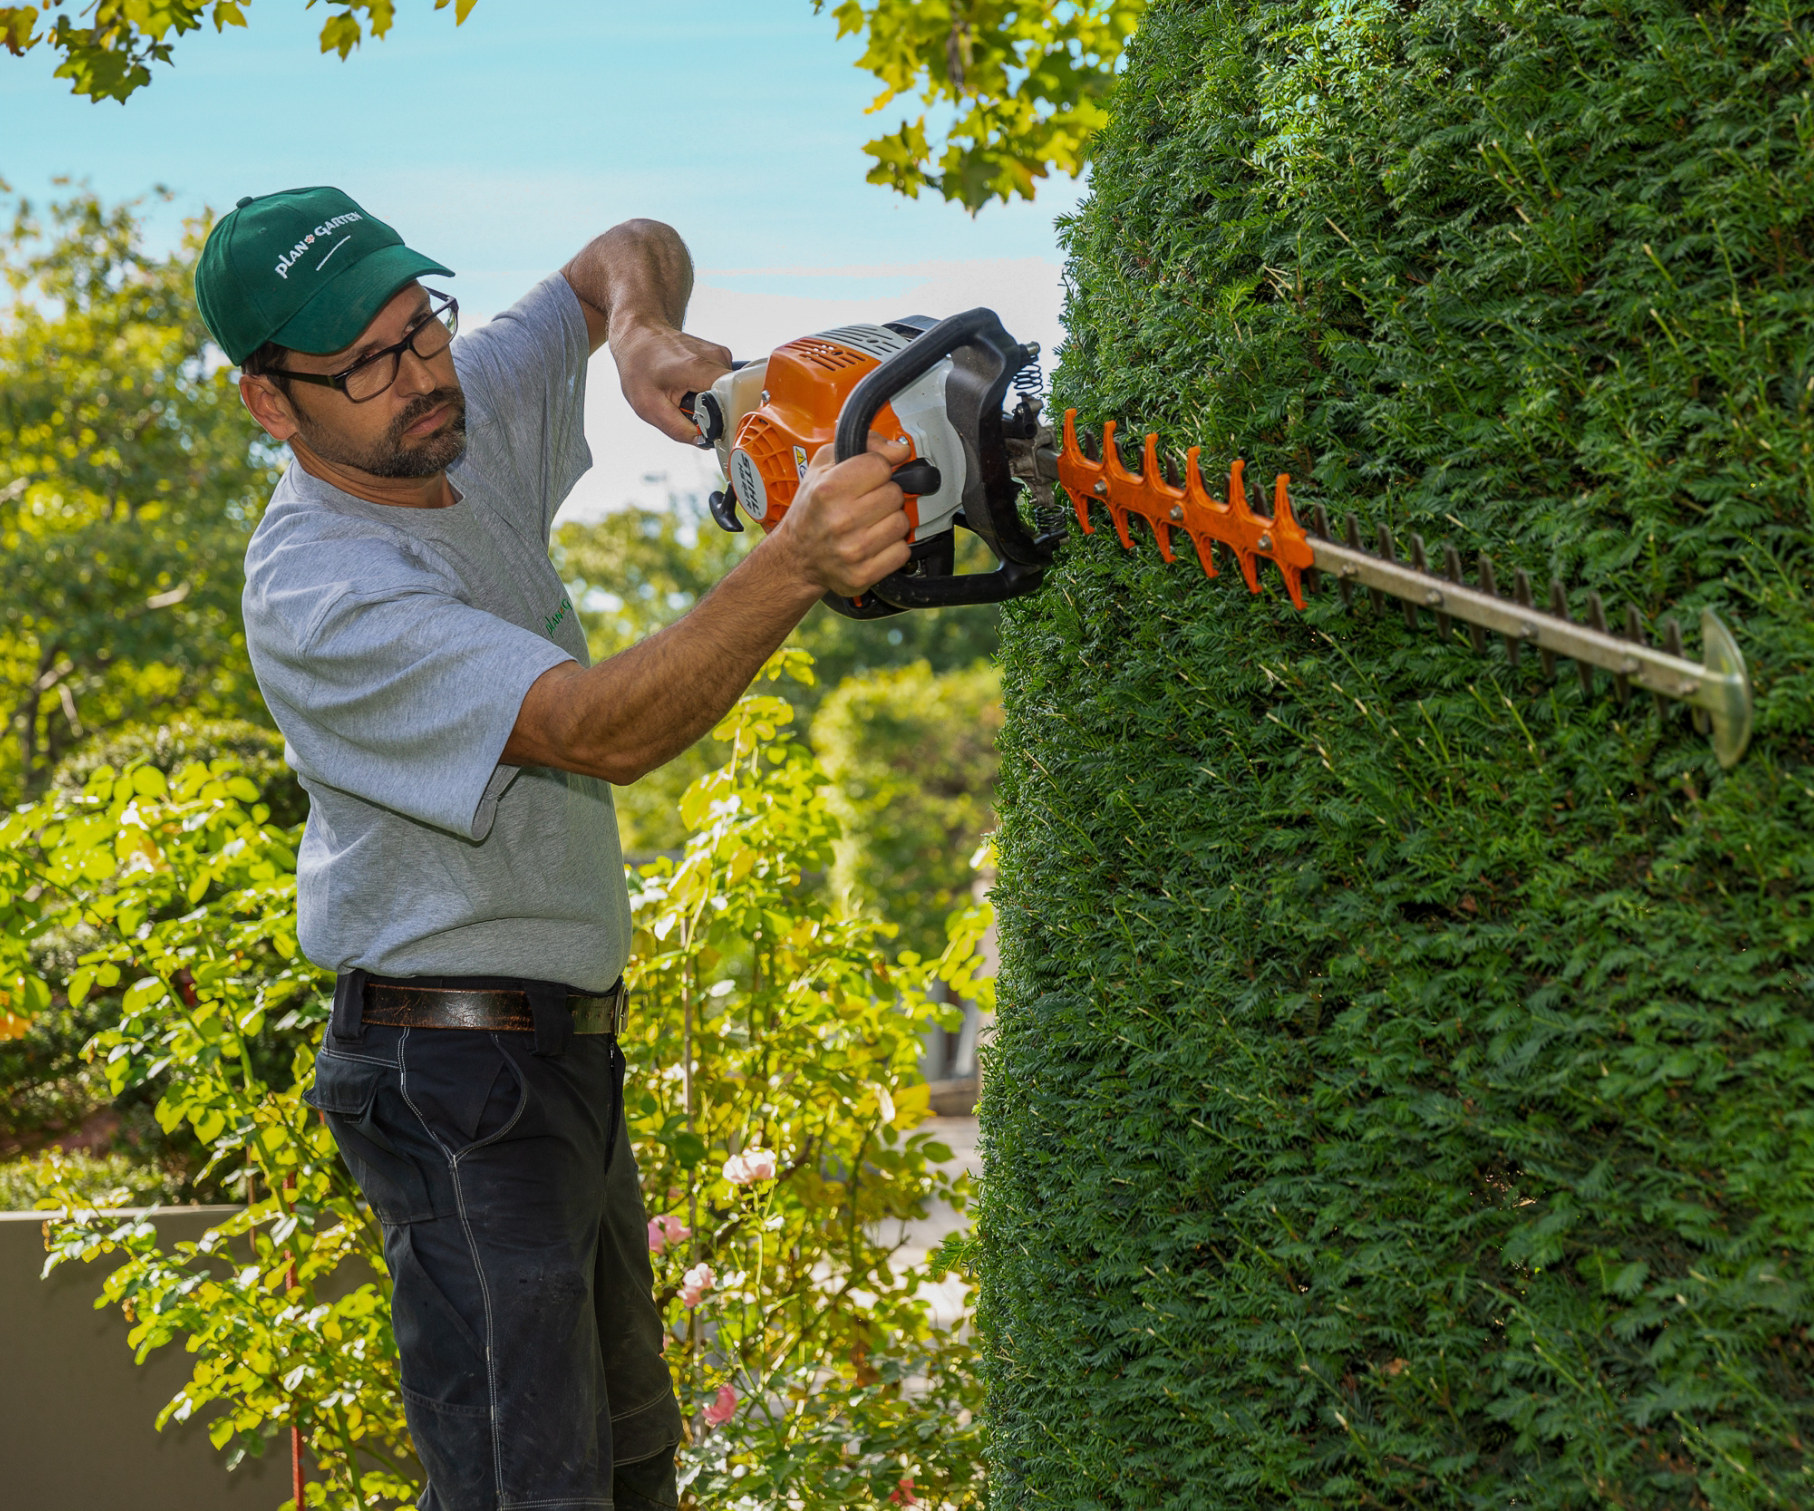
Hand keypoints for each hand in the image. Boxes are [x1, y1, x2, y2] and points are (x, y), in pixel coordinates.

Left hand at [610, 318, 731, 442]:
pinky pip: (722, 383)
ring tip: (685, 394)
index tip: (710, 426)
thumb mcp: (648, 406)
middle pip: (733, 397)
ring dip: (709, 401)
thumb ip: (676, 429)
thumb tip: (703, 442)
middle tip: (688, 409)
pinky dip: (707, 390)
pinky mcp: (720, 355)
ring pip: (728, 391)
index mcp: (698, 368)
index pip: (734, 398)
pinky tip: (689, 384)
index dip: (726, 418)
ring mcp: (720, 354)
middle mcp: (715, 357)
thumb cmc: (638, 364)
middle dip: (714, 412)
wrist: (637, 335)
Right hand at [769, 436, 912, 598]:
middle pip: (895, 494)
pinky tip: (873, 543)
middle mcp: (840, 521)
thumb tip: (900, 450)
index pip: (881, 466)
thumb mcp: (824, 466)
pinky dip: (892, 547)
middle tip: (866, 503)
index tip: (867, 478)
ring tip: (870, 523)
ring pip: (902, 523)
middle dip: (884, 495)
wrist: (796, 558)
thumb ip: (864, 446)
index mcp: (828, 491)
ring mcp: (853, 551)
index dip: (877, 469)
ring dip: (890, 521)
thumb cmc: (812, 510)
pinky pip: (902, 551)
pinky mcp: (863, 575)